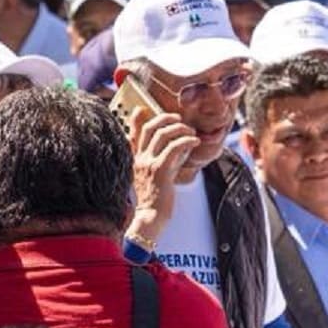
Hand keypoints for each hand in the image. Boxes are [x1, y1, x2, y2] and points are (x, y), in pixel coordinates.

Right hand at [128, 109, 195, 241]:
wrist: (150, 218)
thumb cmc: (154, 200)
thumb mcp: (153, 177)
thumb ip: (160, 161)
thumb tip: (177, 148)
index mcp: (135, 160)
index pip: (133, 133)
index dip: (137, 119)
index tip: (142, 109)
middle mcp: (139, 159)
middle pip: (150, 128)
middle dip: (166, 118)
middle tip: (179, 119)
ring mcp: (148, 164)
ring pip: (163, 134)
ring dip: (180, 129)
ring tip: (191, 133)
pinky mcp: (160, 170)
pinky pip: (174, 148)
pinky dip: (186, 141)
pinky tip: (194, 142)